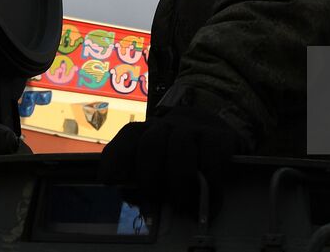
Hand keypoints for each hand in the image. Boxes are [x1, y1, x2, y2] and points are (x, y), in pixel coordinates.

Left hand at [98, 105, 243, 215]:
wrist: (220, 131)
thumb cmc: (184, 155)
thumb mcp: (161, 162)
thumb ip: (145, 177)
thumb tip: (138, 201)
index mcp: (148, 132)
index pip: (128, 138)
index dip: (115, 159)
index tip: (109, 182)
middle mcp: (167, 126)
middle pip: (150, 144)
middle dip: (149, 177)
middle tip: (156, 198)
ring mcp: (194, 128)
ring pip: (179, 149)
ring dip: (178, 181)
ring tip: (183, 204)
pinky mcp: (219, 135)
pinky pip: (210, 158)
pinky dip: (210, 183)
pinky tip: (211, 198)